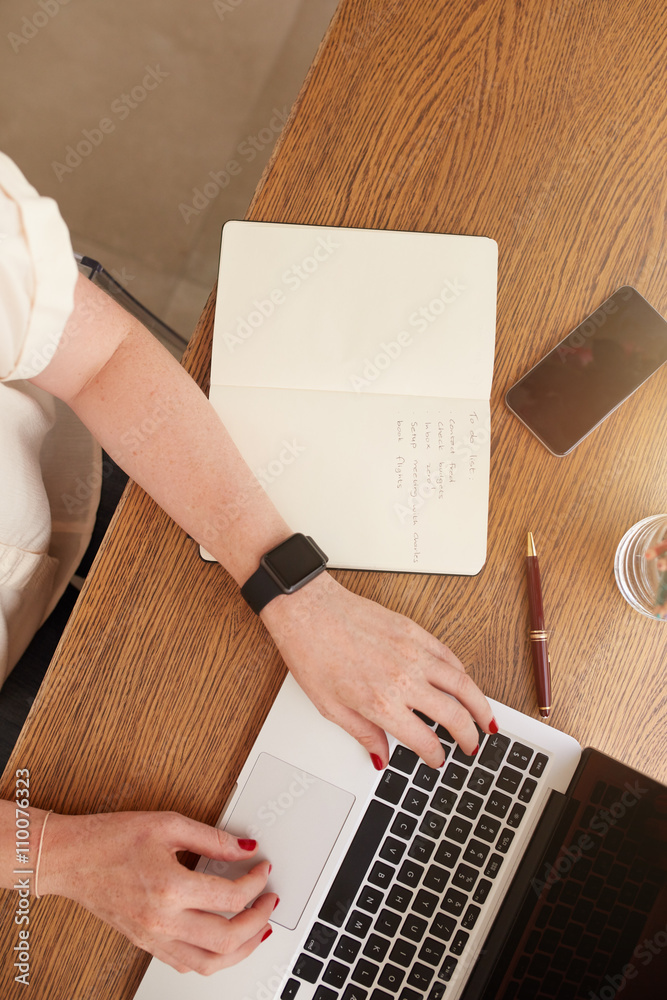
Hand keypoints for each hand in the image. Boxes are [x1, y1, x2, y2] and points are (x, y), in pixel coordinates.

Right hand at [39, 811, 276, 973]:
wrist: (70, 858)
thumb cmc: (111, 838)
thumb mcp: (167, 824)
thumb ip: (212, 838)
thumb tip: (245, 847)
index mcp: (170, 887)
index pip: (231, 897)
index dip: (256, 882)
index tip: (263, 867)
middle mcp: (162, 920)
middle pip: (227, 939)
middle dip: (259, 921)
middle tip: (270, 901)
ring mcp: (152, 938)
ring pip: (208, 963)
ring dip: (242, 950)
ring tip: (258, 929)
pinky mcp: (145, 943)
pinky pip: (186, 964)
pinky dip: (212, 958)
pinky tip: (224, 941)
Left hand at [261, 573, 494, 768]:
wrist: (308, 610)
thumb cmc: (312, 653)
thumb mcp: (330, 707)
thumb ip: (363, 734)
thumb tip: (380, 755)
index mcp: (381, 703)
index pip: (424, 739)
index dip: (436, 755)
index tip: (438, 760)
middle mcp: (403, 679)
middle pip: (453, 714)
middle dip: (468, 736)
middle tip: (473, 746)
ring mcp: (412, 652)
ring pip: (462, 683)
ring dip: (480, 705)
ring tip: (487, 720)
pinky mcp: (413, 630)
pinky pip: (448, 655)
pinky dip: (462, 672)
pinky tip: (465, 682)